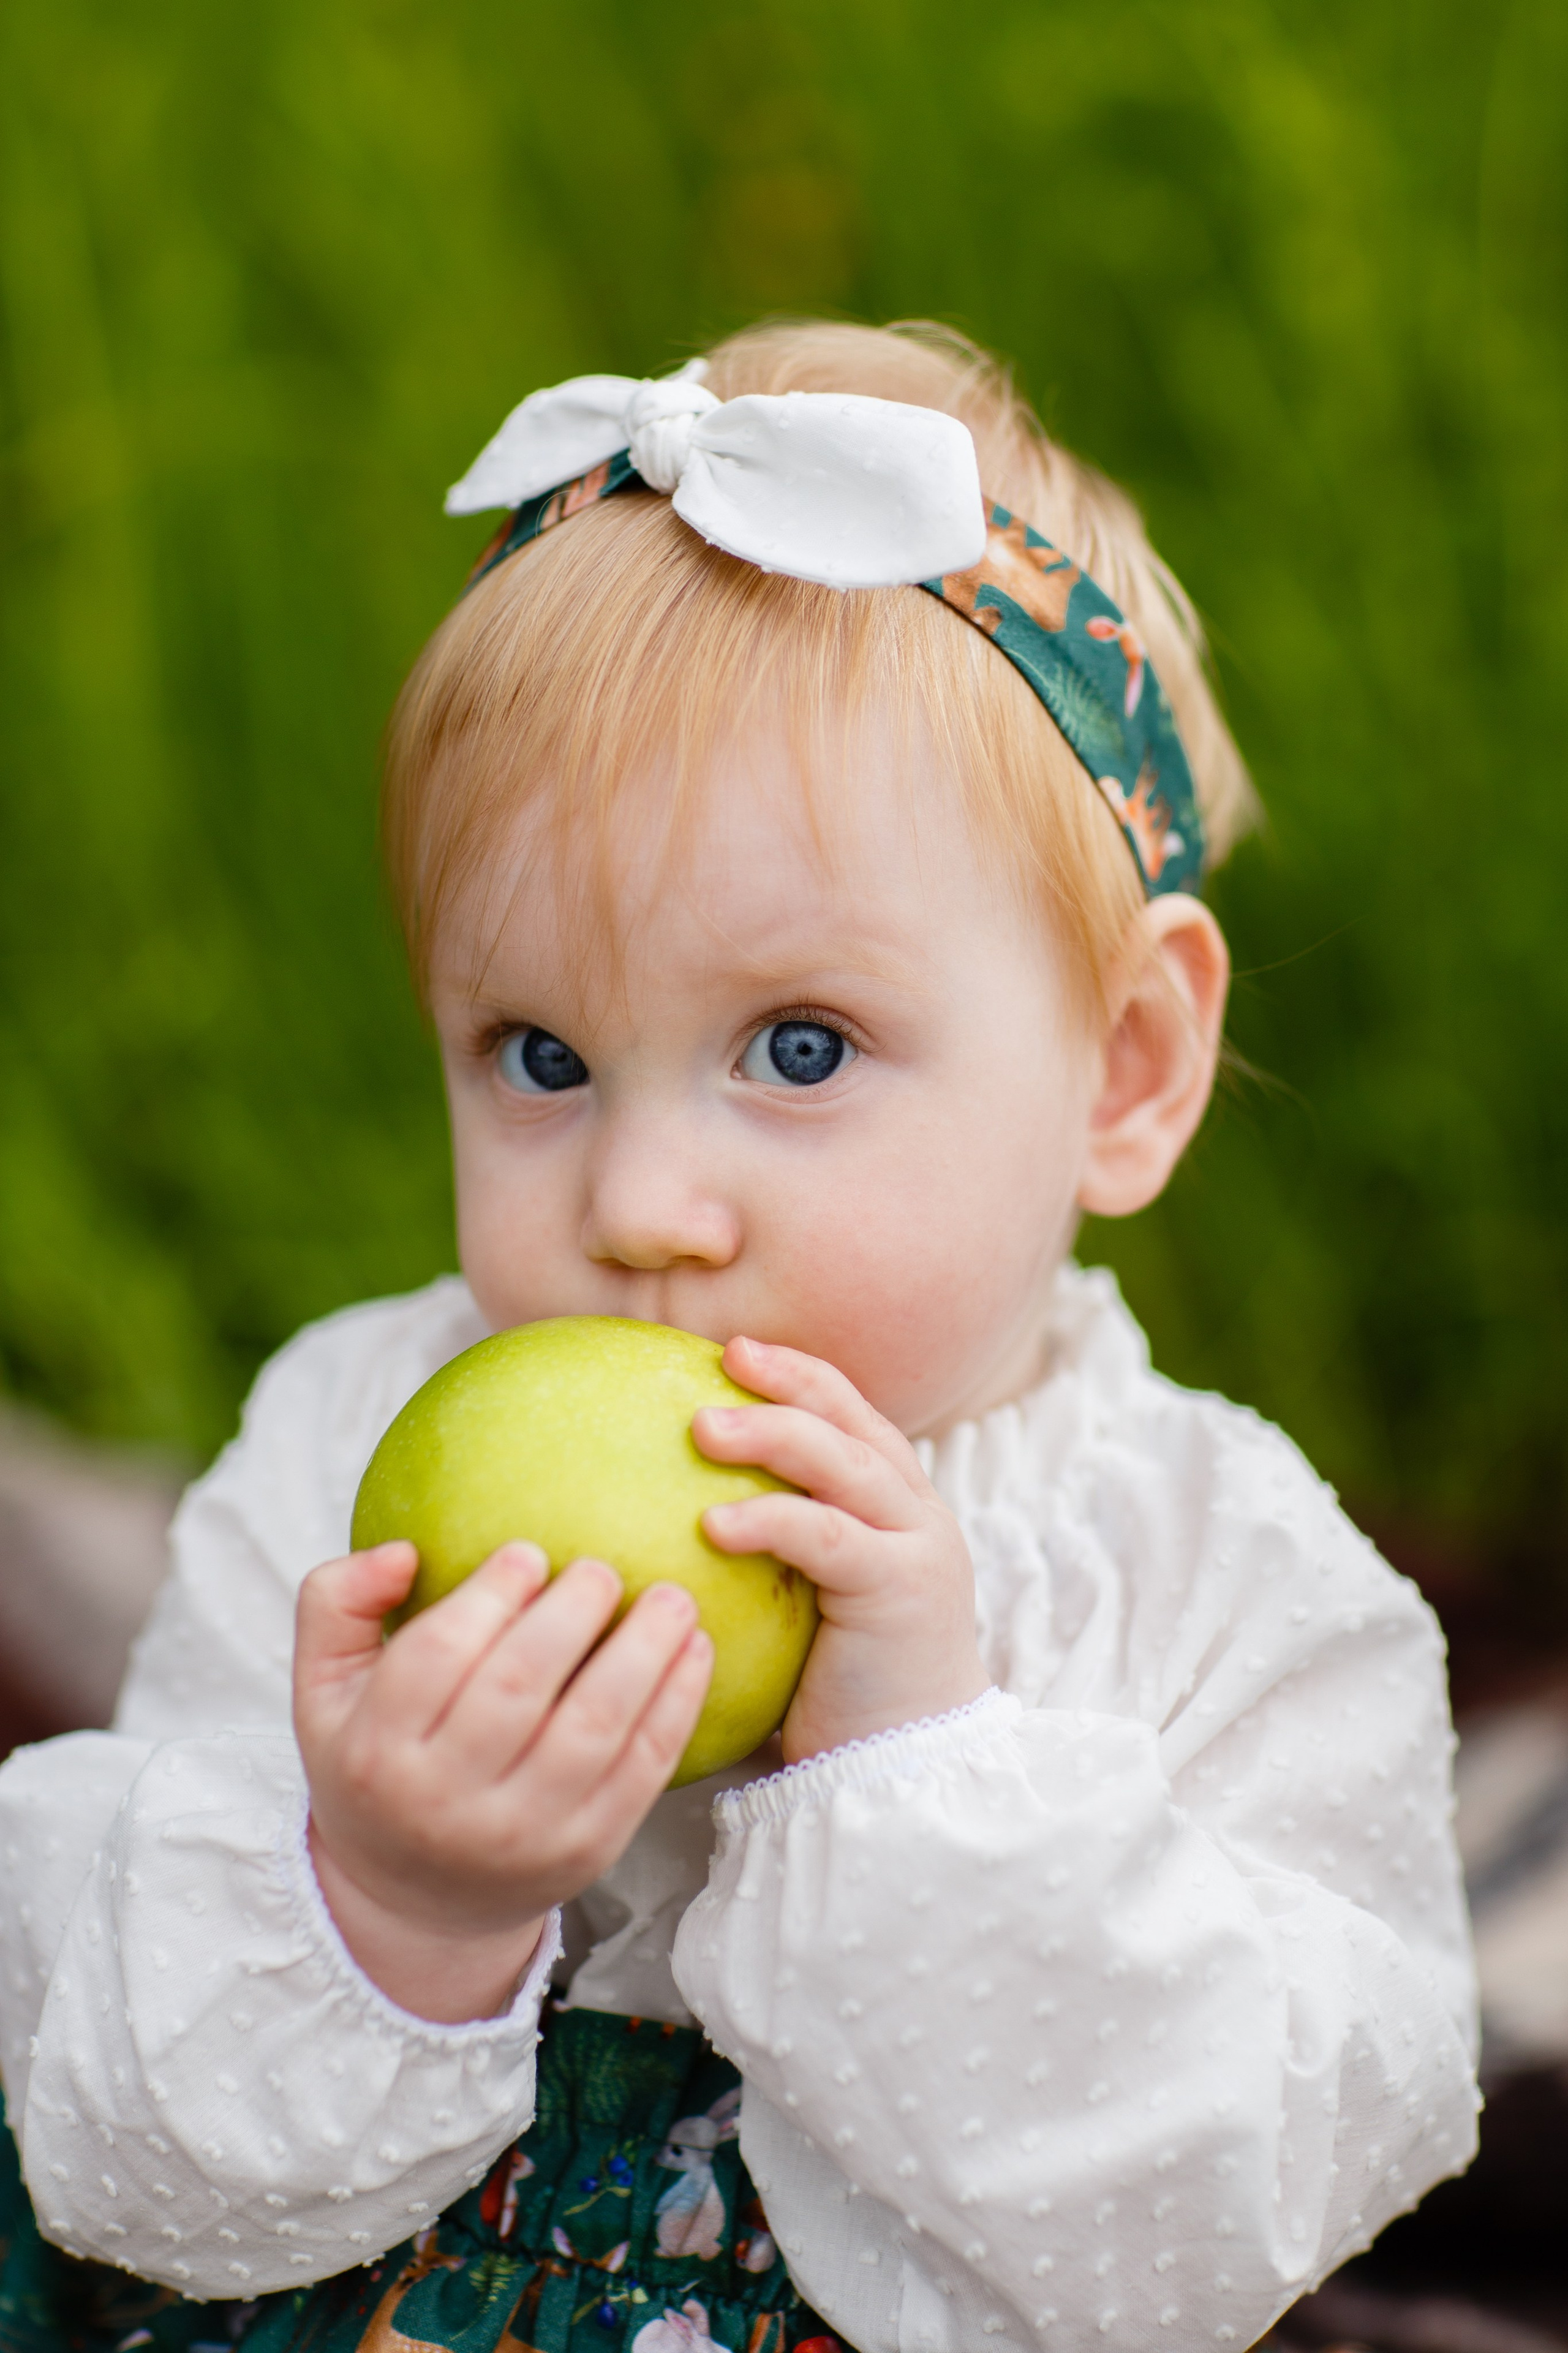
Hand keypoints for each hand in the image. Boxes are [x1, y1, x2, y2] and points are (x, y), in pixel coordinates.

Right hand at [294, 1541, 711, 2022]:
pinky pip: (643, 1770)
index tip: (528, 1552)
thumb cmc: (376, 1761)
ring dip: (644, 1654)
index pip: (434, 1658)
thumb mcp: (322, 1689)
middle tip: (601, 1567)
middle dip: (571, 1614)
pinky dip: (677, 1706)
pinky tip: (696, 1650)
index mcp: (376, 1752)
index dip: (487, 1598)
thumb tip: (402, 1551)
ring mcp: (522, 1836)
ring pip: (594, 1730)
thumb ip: (337, 1603)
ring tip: (672, 1598)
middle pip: (518, 1688)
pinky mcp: (587, 1852)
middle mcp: (446, 1802)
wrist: (417, 1900)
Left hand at [693, 1339, 988, 1763]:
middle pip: (852, 1421)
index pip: (852, 1416)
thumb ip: (769, 1551)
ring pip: (843, 1464)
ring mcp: (917, 1546)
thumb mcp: (801, 1602)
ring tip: (703, 1426)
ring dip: (772, 1435)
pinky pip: (828, 1537)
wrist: (906, 1767)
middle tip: (723, 1357)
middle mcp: (916, 1513)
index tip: (735, 1350)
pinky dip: (771, 1520)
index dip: (799, 1375)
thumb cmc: (836, 1690)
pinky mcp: (903, 1589)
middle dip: (789, 1381)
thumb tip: (669, 1516)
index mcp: (897, 1506)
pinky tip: (713, 1522)